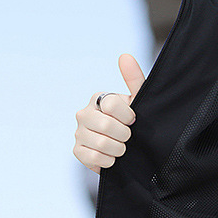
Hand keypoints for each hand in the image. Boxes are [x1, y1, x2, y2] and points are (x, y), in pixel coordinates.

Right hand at [73, 53, 144, 172]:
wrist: (131, 149)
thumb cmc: (134, 122)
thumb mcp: (139, 102)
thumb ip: (135, 80)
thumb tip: (125, 56)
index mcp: (99, 99)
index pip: (112, 105)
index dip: (128, 117)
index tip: (133, 121)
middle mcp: (84, 113)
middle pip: (108, 126)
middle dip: (125, 135)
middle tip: (128, 137)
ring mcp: (78, 132)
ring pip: (103, 144)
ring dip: (119, 150)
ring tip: (121, 147)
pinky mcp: (77, 151)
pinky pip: (94, 158)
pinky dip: (109, 161)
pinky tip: (112, 157)